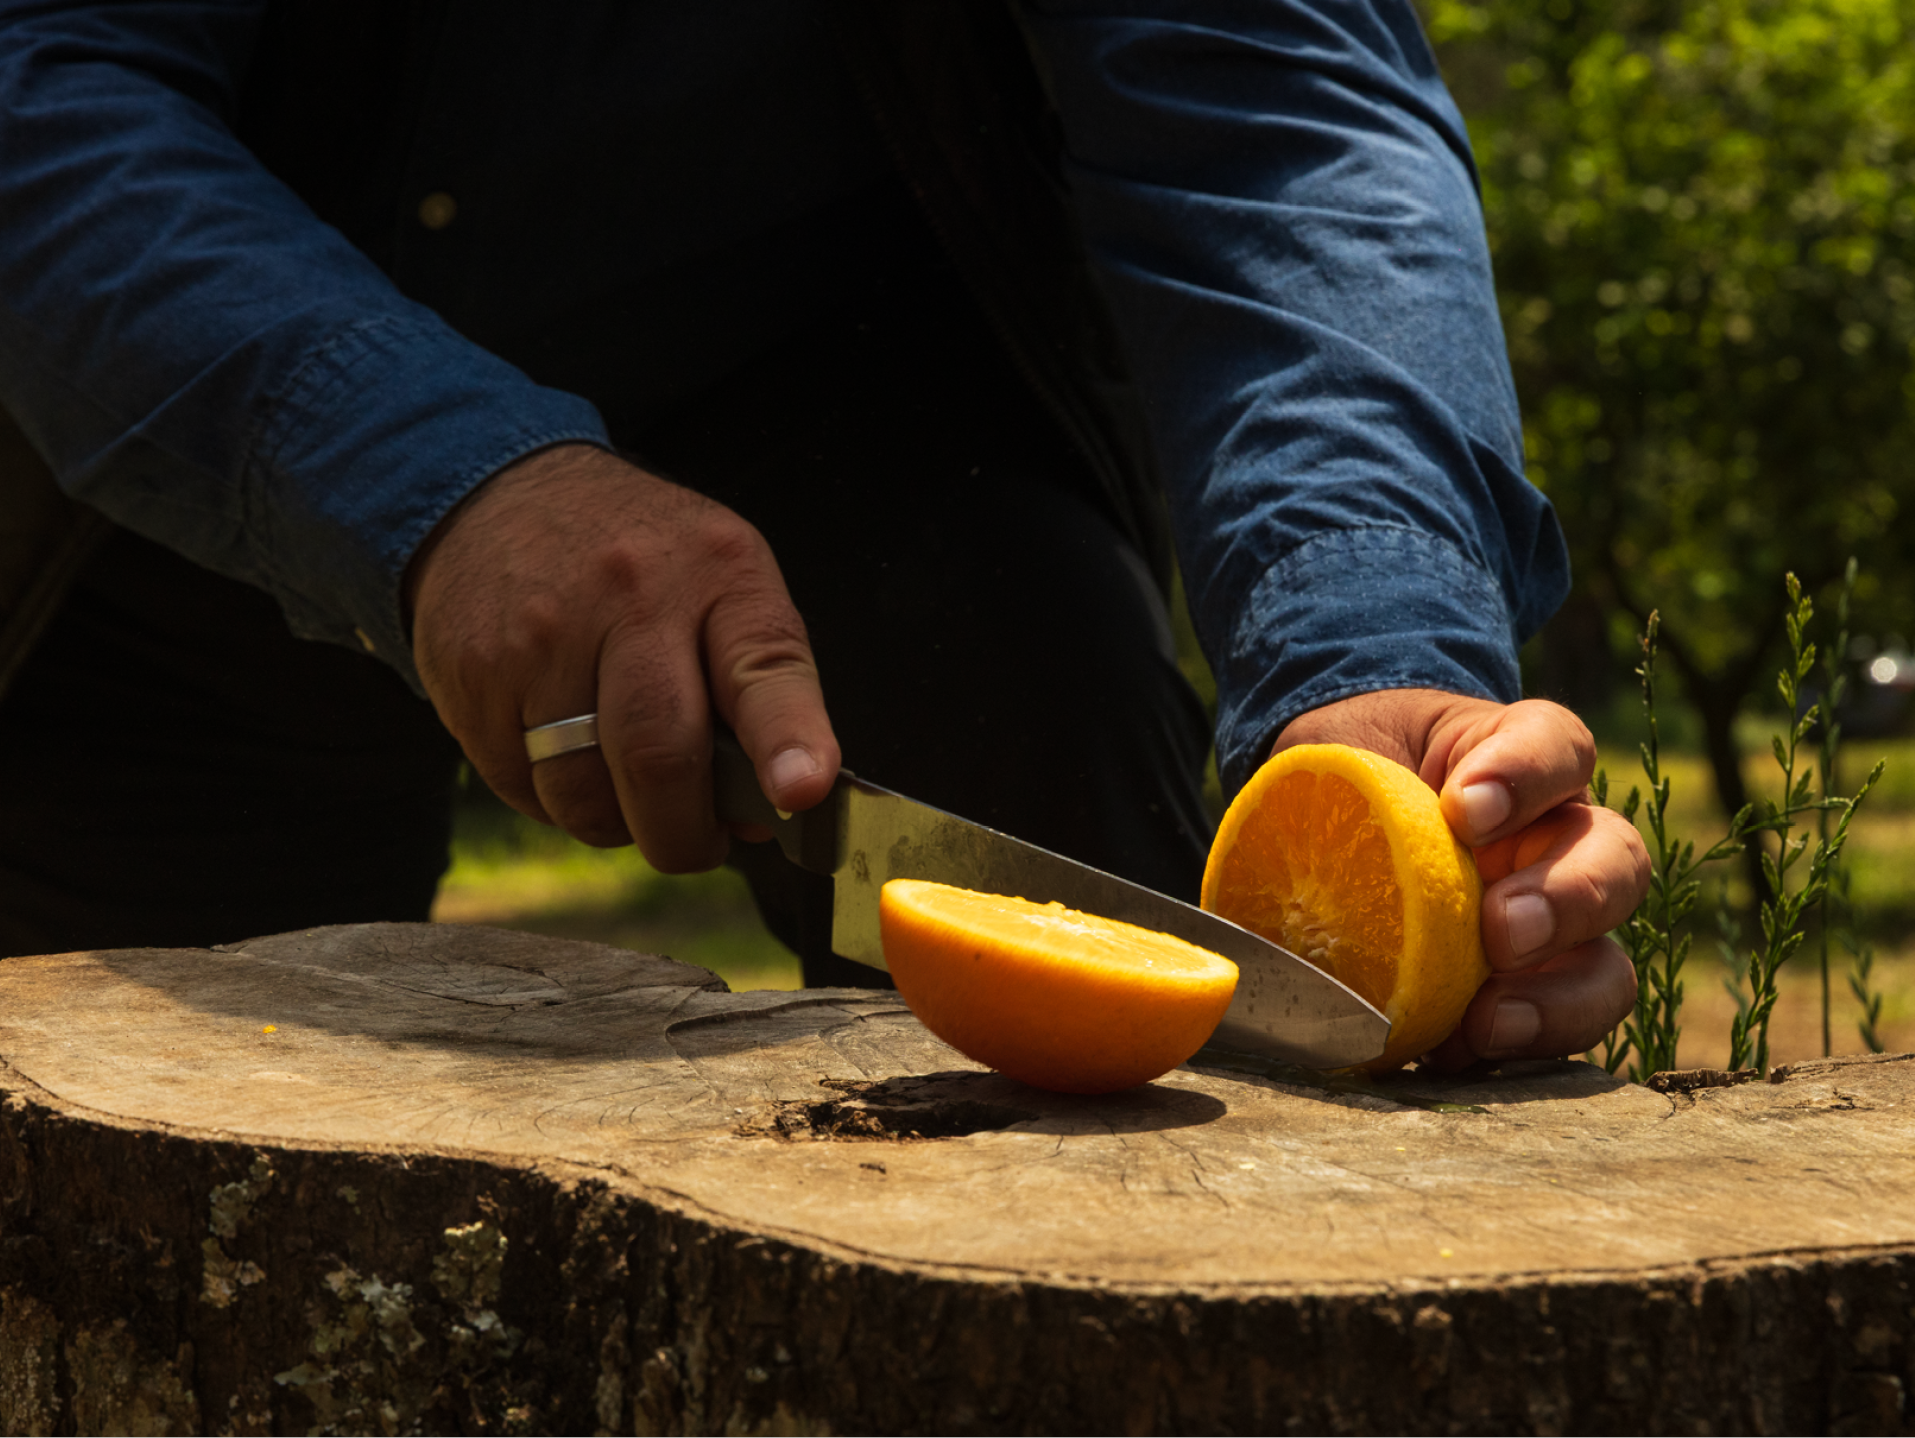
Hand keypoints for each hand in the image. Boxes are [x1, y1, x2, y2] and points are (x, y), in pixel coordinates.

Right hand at [406, 443, 839, 870]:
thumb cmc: (643, 567)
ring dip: (616, 823)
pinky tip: (561, 748)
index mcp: (721, 575)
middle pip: (659, 756)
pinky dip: (554, 798)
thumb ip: (759, 690)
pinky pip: (522, 790)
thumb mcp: (724, 584)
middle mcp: (631, 598)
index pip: (763, 666)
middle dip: (685, 835)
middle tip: (698, 843)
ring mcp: (543, 639)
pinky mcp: (475, 677)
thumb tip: (770, 813)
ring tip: (626, 784)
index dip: (786, 738)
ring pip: (585, 794)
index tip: (800, 791)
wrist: (499, 499)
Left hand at [1272, 689, 1647, 1069]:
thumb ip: (1320, 797)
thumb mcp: (1328, 764)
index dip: (1527, 775)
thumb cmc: (1339, 782)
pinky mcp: (1528, 995)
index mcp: (1513, 761)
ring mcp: (1554, 928)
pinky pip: (1554, 1032)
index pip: (1554, 746)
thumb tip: (1260, 885)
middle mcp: (1555, 842)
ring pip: (1609, 964)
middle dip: (1568, 899)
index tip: (1466, 809)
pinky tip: (1453, 1052)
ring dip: (1562, 998)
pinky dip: (1515, 1047)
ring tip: (1490, 1022)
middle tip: (1500, 930)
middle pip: (1618, 860)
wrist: (1325, 833)